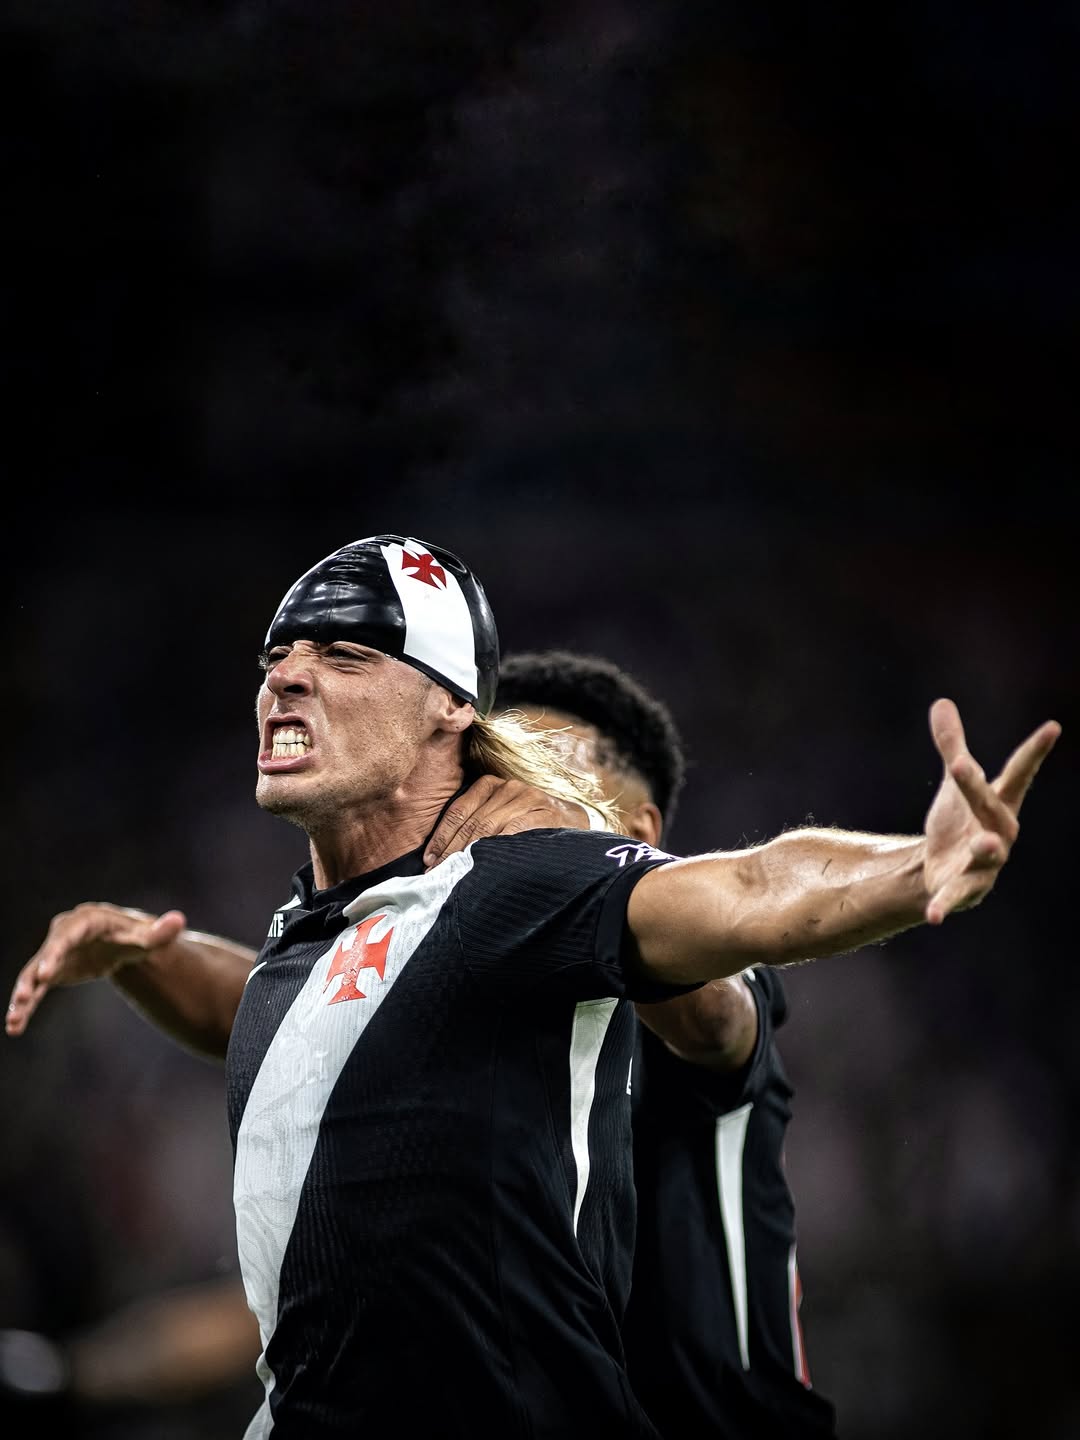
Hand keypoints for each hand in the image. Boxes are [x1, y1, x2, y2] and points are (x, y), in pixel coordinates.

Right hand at [6, 903, 186, 1036]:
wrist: (122, 944)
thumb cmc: (136, 936)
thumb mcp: (148, 937)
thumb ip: (161, 932)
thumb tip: (180, 921)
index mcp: (85, 922)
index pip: (67, 936)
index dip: (54, 953)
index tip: (45, 973)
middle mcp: (63, 936)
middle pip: (45, 955)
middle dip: (34, 976)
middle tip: (24, 996)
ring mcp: (54, 954)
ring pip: (34, 975)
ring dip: (23, 996)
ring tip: (13, 1020)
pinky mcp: (51, 972)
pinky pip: (35, 990)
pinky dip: (26, 1006)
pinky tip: (15, 1027)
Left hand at [424, 775, 591, 865]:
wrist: (571, 821)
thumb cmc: (528, 822)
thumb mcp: (500, 815)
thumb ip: (477, 822)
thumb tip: (440, 852)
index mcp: (490, 784)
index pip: (459, 811)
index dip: (441, 836)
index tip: (429, 860)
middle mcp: (507, 787)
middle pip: (471, 821)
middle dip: (451, 849)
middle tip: (438, 873)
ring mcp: (527, 797)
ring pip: (489, 826)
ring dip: (469, 852)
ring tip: (456, 872)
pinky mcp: (545, 812)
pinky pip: (514, 830)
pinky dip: (497, 846)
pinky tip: (486, 862)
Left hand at [923, 698, 1059, 923]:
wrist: (942, 870)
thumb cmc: (958, 822)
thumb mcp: (954, 784)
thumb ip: (951, 745)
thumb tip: (941, 702)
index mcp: (998, 803)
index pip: (1018, 773)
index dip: (1034, 752)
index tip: (1052, 727)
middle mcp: (998, 832)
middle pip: (991, 807)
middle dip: (976, 788)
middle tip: (960, 763)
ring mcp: (985, 864)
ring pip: (990, 855)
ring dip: (987, 848)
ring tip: (982, 842)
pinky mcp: (965, 890)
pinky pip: (957, 898)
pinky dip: (945, 905)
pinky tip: (934, 917)